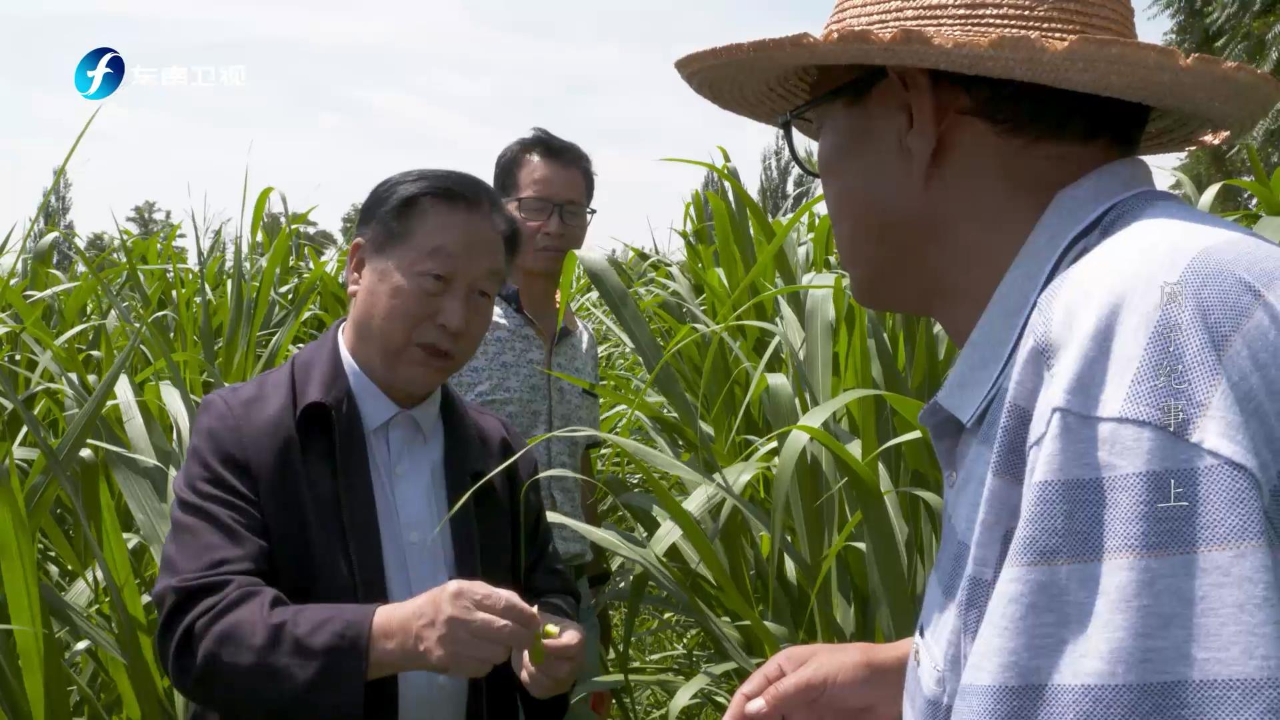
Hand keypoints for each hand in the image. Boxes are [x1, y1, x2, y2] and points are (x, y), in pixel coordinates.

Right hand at [368, 579, 540, 678]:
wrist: (406, 631)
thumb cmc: (441, 606)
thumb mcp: (465, 590)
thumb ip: (497, 597)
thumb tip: (529, 611)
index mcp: (466, 593)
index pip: (508, 606)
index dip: (527, 617)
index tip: (535, 623)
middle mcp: (460, 616)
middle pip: (507, 632)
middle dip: (524, 638)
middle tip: (528, 639)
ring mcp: (454, 642)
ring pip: (498, 653)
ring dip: (502, 651)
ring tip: (493, 644)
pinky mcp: (451, 663)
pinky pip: (484, 667)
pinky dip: (486, 663)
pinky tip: (477, 654)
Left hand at [510, 610, 585, 698]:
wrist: (540, 640)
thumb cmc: (542, 626)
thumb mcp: (541, 618)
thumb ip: (537, 621)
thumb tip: (529, 624)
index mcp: (577, 639)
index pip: (572, 647)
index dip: (553, 647)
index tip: (536, 643)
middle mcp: (577, 662)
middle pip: (562, 671)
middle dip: (540, 662)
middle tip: (528, 650)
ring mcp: (567, 679)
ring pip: (549, 683)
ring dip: (531, 670)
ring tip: (526, 657)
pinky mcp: (553, 690)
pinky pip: (538, 690)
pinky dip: (527, 678)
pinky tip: (527, 666)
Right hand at [723, 640, 910, 719]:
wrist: (897, 685)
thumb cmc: (854, 670)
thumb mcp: (815, 677)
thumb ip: (782, 695)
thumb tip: (749, 711)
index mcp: (782, 668)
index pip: (749, 692)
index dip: (735, 713)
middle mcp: (787, 690)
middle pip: (757, 714)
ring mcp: (802, 710)